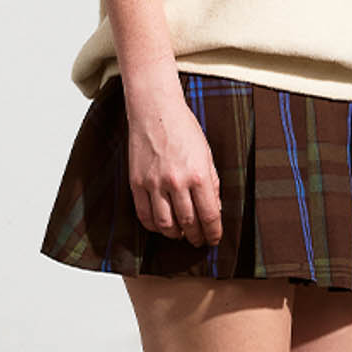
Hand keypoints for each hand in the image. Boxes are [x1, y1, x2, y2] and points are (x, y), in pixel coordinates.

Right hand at [124, 87, 224, 245]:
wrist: (155, 110)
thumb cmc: (183, 128)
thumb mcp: (207, 154)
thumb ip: (212, 183)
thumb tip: (214, 209)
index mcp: (198, 175)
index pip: (209, 215)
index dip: (213, 232)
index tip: (213, 239)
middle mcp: (177, 182)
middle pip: (188, 223)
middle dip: (196, 236)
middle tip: (198, 241)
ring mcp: (154, 183)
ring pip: (165, 224)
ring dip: (175, 235)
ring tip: (181, 235)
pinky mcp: (137, 182)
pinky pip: (144, 214)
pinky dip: (154, 226)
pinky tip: (161, 226)